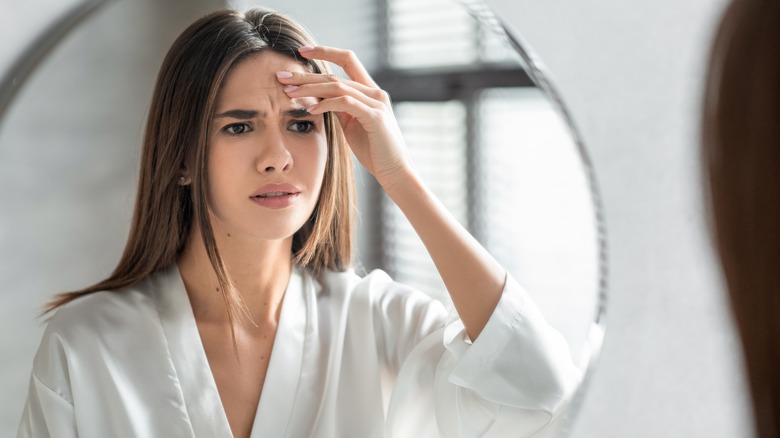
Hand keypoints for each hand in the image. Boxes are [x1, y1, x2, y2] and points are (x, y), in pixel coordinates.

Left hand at [276, 45, 410, 189]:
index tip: (301, 51)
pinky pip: (346, 103)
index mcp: (370, 91)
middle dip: (306, 76)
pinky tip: (310, 109)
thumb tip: (317, 97)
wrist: (395, 171)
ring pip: (337, 87)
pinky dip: (326, 104)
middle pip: (335, 75)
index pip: (347, 60)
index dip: (325, 52)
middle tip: (281, 76)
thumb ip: (339, 108)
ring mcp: (377, 102)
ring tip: (289, 92)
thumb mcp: (351, 125)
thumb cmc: (373, 150)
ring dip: (310, 89)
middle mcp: (375, 92)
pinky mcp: (375, 116)